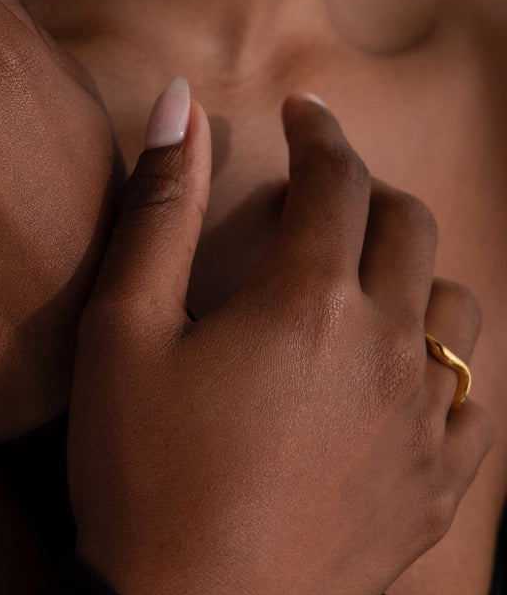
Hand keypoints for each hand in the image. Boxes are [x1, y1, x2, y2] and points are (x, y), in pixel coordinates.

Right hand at [68, 88, 492, 594]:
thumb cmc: (141, 467)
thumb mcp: (123, 327)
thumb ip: (158, 207)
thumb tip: (180, 105)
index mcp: (308, 301)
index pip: (337, 180)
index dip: (320, 133)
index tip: (302, 113)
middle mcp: (384, 350)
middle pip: (410, 229)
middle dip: (368, 188)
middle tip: (325, 186)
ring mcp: (422, 425)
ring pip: (456, 308)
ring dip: (414, 269)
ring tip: (364, 275)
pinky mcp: (434, 489)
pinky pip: (474, 401)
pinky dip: (443, 362)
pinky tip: (401, 371)